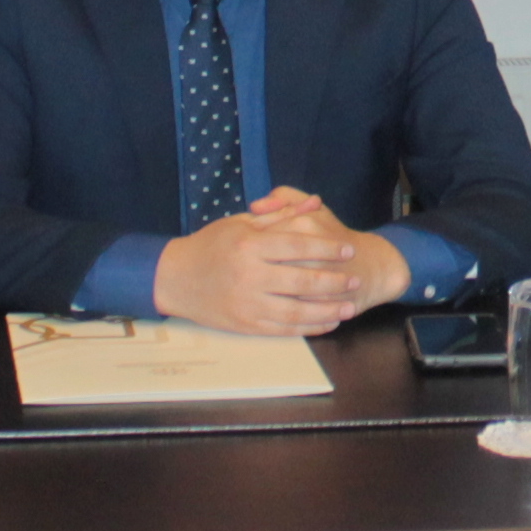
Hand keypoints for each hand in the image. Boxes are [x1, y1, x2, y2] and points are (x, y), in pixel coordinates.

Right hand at [153, 189, 402, 335]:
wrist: (174, 278)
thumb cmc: (210, 245)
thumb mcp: (241, 223)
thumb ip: (280, 215)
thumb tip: (314, 201)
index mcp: (249, 245)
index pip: (297, 246)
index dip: (326, 248)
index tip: (348, 249)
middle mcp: (249, 275)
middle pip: (301, 279)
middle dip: (333, 281)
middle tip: (355, 279)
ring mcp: (247, 303)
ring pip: (296, 310)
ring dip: (327, 310)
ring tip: (349, 306)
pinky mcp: (245, 324)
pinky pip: (283, 329)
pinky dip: (308, 327)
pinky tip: (326, 322)